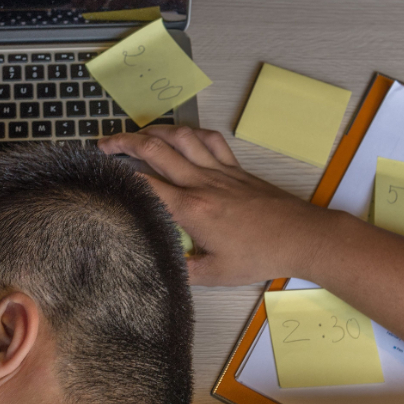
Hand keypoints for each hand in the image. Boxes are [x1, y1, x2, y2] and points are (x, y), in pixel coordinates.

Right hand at [98, 126, 330, 286]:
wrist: (301, 236)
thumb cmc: (260, 255)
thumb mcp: (216, 273)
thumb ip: (183, 269)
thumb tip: (159, 268)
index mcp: (191, 209)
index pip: (146, 183)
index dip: (119, 173)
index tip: (101, 170)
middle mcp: (202, 183)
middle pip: (156, 150)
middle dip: (125, 142)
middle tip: (105, 144)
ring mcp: (220, 172)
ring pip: (181, 137)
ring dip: (154, 131)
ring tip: (136, 134)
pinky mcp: (236, 169)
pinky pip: (210, 140)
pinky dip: (192, 133)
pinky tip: (182, 136)